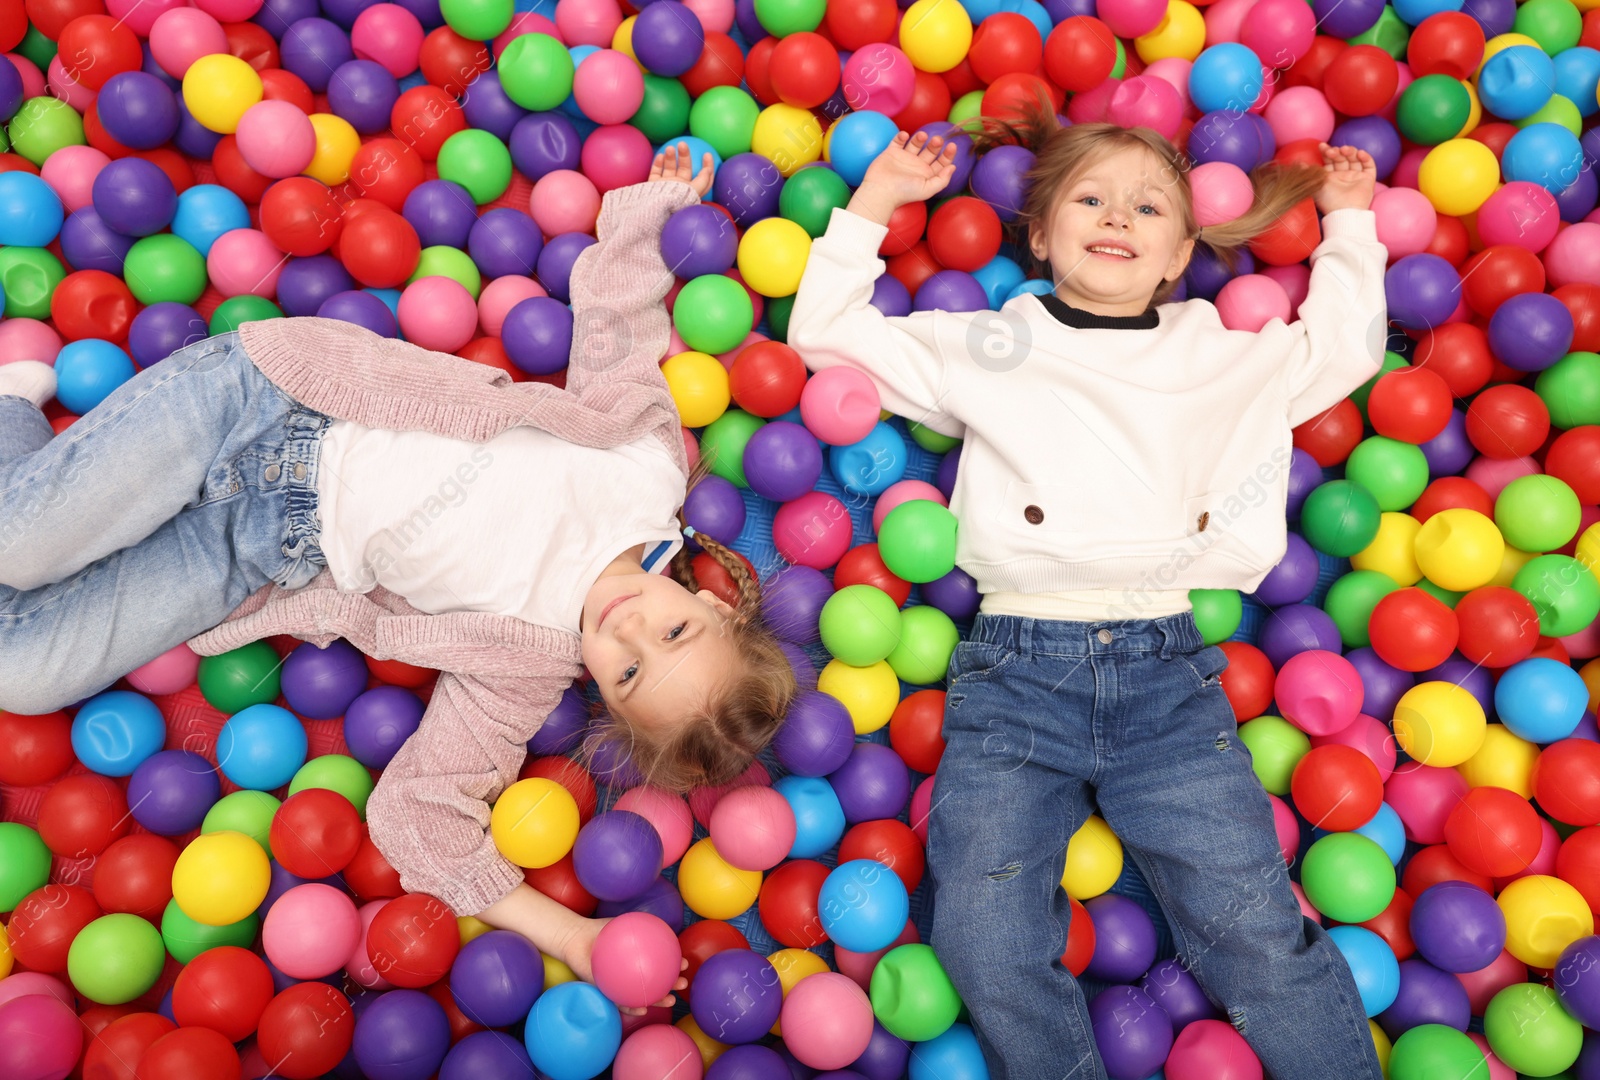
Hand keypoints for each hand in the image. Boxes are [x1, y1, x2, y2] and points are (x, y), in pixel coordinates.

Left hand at [559, 915, 689, 1016]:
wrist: (575, 938)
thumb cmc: (599, 930)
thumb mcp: (623, 924)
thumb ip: (641, 925)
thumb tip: (661, 924)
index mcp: (636, 960)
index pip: (659, 965)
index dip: (673, 967)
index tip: (685, 964)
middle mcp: (629, 974)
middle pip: (655, 984)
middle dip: (672, 987)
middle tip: (682, 984)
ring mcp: (619, 985)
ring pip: (641, 997)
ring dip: (658, 1001)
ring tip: (669, 1000)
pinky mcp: (605, 992)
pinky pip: (620, 1002)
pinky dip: (631, 1007)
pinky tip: (642, 1009)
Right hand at [651, 141, 714, 197]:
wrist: (654, 209)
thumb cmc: (676, 201)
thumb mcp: (694, 192)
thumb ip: (702, 181)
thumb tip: (708, 170)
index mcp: (692, 191)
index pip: (703, 179)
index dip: (707, 167)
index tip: (707, 154)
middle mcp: (680, 187)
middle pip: (685, 168)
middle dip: (685, 155)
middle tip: (682, 144)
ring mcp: (666, 186)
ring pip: (670, 167)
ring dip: (671, 157)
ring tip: (669, 149)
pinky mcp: (654, 185)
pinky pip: (656, 172)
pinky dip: (658, 163)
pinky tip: (660, 156)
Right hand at [847, 130, 959, 225]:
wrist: (881, 191)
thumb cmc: (904, 192)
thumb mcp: (927, 189)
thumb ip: (942, 180)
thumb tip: (953, 167)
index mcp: (926, 174)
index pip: (940, 162)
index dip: (948, 154)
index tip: (952, 146)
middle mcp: (917, 165)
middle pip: (930, 151)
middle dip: (935, 144)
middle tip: (937, 140)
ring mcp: (904, 158)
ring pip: (915, 144)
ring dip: (920, 138)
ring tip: (922, 135)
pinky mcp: (891, 153)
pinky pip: (898, 141)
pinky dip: (901, 136)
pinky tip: (904, 136)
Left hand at [1314, 143, 1376, 213]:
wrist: (1344, 212)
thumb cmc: (1328, 201)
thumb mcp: (1315, 186)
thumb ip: (1308, 174)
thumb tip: (1299, 165)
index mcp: (1331, 177)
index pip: (1330, 160)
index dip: (1326, 152)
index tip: (1322, 146)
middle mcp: (1343, 176)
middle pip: (1342, 158)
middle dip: (1337, 152)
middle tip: (1332, 151)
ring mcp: (1356, 177)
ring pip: (1355, 159)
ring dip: (1350, 151)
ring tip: (1344, 150)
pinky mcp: (1368, 179)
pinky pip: (1369, 165)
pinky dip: (1366, 157)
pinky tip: (1360, 153)